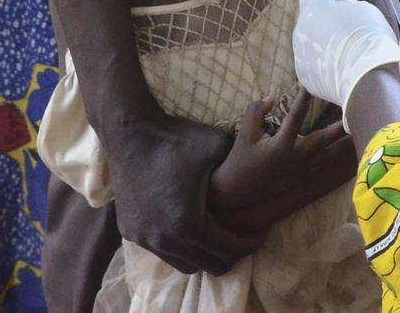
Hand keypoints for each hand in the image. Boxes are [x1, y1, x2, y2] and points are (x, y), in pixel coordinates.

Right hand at [111, 115, 264, 275]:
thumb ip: (242, 164)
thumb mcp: (218, 149)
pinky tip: (188, 226)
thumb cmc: (178, 140)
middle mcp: (167, 241)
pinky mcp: (130, 232)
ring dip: (203, 254)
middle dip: (229, 254)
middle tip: (241, 238)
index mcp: (191, 226)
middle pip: (209, 265)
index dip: (250, 244)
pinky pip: (162, 250)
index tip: (260, 235)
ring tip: (216, 235)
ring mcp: (145, 239)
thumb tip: (269, 159)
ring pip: (184, 264)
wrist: (130, 133)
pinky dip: (179, 245)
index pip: (229, 250)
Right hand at [207, 91, 356, 235]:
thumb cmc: (241, 158)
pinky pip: (324, 165)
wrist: (239, 190)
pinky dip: (336, 156)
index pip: (295, 117)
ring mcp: (301, 170)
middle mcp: (295, 158)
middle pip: (323, 138)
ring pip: (328, 154)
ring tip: (359, 130)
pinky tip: (346, 149)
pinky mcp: (303, 178)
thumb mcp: (244, 133)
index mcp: (280, 145)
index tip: (310, 85)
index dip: (303, 100)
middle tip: (354, 110)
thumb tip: (272, 98)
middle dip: (340, 125)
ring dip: (343, 142)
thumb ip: (256, 111)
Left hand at [292, 0, 399, 124]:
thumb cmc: (367, 37)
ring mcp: (300, 54)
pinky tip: (341, 64)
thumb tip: (338, 1)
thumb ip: (346, 2)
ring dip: (323, 39)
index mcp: (313, 7)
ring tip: (346, 47)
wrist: (367, 80)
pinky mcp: (305, 76)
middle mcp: (300, 29)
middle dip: (324, 15)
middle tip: (344, 19)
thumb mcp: (363, 9)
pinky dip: (324, 60)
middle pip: (311, 16)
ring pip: (311, 40)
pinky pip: (314, 61)